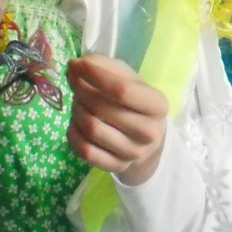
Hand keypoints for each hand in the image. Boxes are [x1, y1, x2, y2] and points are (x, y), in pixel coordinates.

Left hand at [66, 54, 167, 185]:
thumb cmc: (134, 102)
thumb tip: (74, 67)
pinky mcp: (117, 167)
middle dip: (81, 92)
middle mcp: (149, 132)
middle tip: (76, 85)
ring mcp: (133, 153)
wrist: (146, 141)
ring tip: (78, 103)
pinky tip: (76, 123)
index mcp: (158, 105)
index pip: (121, 90)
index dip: (93, 75)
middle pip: (101, 108)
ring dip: (76, 111)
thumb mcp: (128, 78)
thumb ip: (103, 66)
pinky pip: (85, 150)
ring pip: (91, 129)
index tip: (76, 65)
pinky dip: (73, 133)